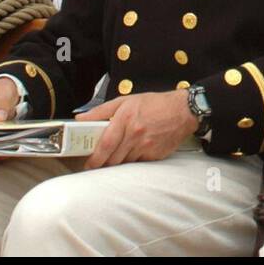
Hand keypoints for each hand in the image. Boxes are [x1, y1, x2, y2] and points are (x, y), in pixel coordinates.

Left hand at [78, 90, 197, 169]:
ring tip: (119, 154)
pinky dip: (133, 160)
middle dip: (104, 163)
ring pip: (124, 162)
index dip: (95, 157)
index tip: (88, 163)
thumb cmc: (154, 104)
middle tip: (99, 163)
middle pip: (113, 158)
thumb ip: (100, 111)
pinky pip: (138, 163)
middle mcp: (135, 133)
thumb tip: (80, 118)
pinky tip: (135, 151)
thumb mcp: (125, 100)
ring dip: (118, 162)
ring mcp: (146, 146)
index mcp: (125, 118)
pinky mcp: (155, 155)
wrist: (184, 110)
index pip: (106, 144)